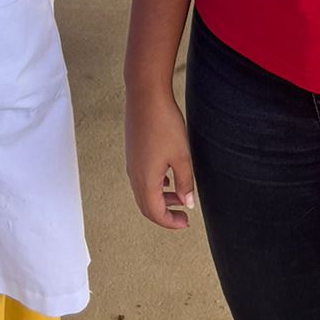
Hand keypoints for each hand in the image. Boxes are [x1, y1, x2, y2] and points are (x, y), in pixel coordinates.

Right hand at [125, 89, 194, 229]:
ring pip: (143, 192)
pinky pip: (141, 179)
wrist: (145, 97)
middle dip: (164, 214)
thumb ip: (185, 182)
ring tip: (179, 196)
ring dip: (160, 199)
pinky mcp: (133, 153)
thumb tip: (188, 203)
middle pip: (146, 206)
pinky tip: (168, 176)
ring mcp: (131, 164)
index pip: (155, 213)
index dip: (170, 222)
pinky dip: (155, 186)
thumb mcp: (182, 156)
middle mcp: (134, 175)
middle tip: (183, 216)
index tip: (185, 222)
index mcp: (145, 180)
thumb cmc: (164, 125)